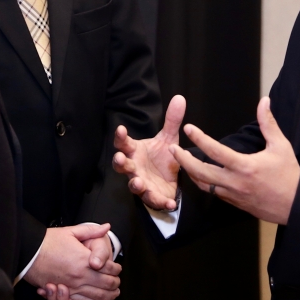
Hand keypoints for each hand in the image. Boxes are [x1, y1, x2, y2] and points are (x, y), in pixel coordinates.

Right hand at [26, 223, 120, 299]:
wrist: (29, 252)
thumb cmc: (48, 241)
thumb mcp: (71, 232)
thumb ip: (91, 231)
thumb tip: (106, 227)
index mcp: (84, 260)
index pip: (109, 268)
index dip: (116, 269)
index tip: (118, 268)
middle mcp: (80, 276)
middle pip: (105, 284)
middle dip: (114, 284)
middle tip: (117, 283)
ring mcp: (71, 287)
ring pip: (96, 297)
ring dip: (107, 297)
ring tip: (113, 296)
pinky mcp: (63, 294)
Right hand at [113, 94, 184, 209]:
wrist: (169, 178)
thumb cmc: (162, 156)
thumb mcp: (169, 138)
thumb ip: (172, 120)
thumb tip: (179, 98)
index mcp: (135, 151)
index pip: (124, 143)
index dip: (120, 137)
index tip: (121, 129)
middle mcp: (134, 167)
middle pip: (121, 165)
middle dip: (119, 162)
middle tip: (119, 158)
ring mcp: (141, 182)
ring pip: (133, 185)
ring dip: (135, 184)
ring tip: (138, 182)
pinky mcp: (152, 195)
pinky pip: (154, 200)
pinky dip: (162, 202)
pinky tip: (170, 202)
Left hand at [170, 97, 299, 223]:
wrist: (296, 205)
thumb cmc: (289, 174)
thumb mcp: (280, 146)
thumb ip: (268, 123)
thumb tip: (264, 101)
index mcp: (245, 166)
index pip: (215, 151)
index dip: (199, 139)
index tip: (188, 128)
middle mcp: (235, 182)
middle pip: (201, 172)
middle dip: (184, 160)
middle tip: (172, 149)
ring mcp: (233, 195)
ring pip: (204, 186)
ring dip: (191, 173)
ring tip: (181, 161)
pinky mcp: (234, 204)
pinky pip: (214, 194)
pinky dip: (204, 184)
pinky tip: (199, 175)